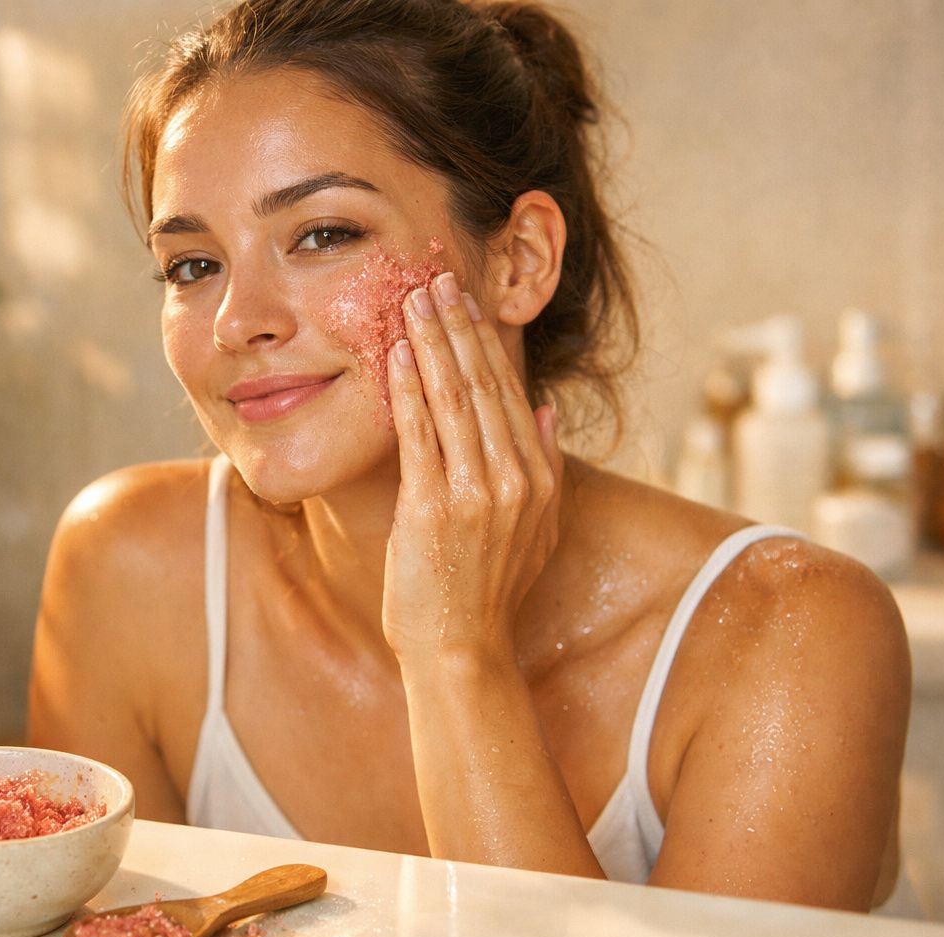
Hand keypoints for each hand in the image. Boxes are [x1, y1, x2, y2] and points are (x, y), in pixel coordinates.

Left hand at [381, 272, 562, 666]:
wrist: (462, 651)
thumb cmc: (487, 593)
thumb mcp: (536, 530)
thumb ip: (545, 464)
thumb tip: (544, 407)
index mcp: (539, 478)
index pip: (509, 392)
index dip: (485, 342)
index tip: (466, 303)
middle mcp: (514, 478)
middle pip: (484, 384)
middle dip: (458, 326)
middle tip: (437, 278)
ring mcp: (476, 492)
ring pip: (453, 398)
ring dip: (432, 342)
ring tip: (414, 299)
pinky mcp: (434, 507)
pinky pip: (420, 434)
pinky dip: (409, 389)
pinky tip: (398, 354)